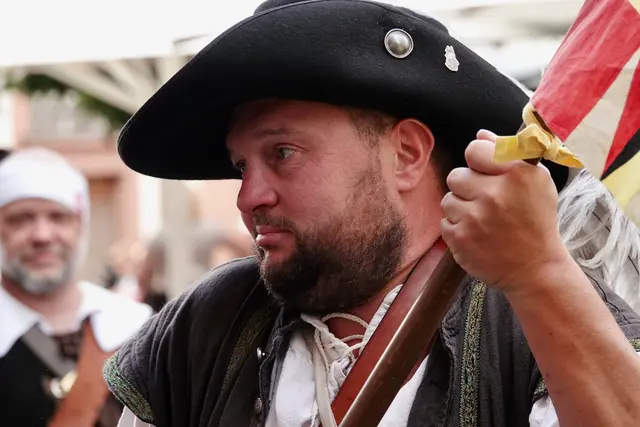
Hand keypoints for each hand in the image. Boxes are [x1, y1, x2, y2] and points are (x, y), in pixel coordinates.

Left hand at [440, 129, 568, 292]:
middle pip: (456, 175)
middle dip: (467, 187)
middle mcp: (494, 194)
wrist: (535, 268)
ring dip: (461, 208)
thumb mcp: (536, 182)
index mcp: (516, 174)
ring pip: (448, 200)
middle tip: (484, 200)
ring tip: (481, 220)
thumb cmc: (536, 221)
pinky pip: (445, 223)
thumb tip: (480, 135)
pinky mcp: (460, 240)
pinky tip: (476, 235)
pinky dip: (457, 229)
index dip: (477, 159)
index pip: (474, 150)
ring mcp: (475, 219)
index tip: (484, 171)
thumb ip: (508, 154)